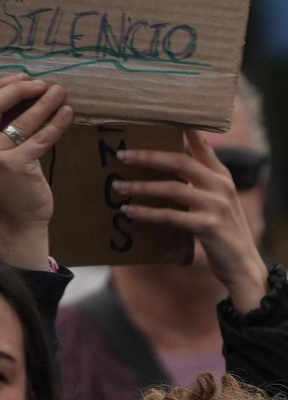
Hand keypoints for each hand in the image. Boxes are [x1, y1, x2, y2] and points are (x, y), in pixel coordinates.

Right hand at [0, 77, 71, 268]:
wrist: (14, 221)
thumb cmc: (10, 184)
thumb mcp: (3, 150)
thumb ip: (7, 127)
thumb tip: (26, 96)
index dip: (4, 85)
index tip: (24, 77)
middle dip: (22, 89)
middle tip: (44, 83)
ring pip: (22, 122)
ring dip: (43, 104)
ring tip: (60, 92)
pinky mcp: (15, 165)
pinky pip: (40, 139)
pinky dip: (55, 124)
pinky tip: (67, 113)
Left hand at [115, 130, 266, 309]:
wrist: (244, 265)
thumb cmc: (225, 233)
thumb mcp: (218, 202)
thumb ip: (200, 182)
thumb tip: (166, 165)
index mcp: (222, 176)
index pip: (201, 144)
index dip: (182, 127)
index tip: (160, 113)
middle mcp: (221, 186)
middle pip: (179, 161)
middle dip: (147, 156)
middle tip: (121, 155)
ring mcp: (216, 206)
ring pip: (172, 188)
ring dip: (141, 186)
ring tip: (118, 187)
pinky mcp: (208, 226)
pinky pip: (170, 216)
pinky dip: (147, 213)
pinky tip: (130, 212)